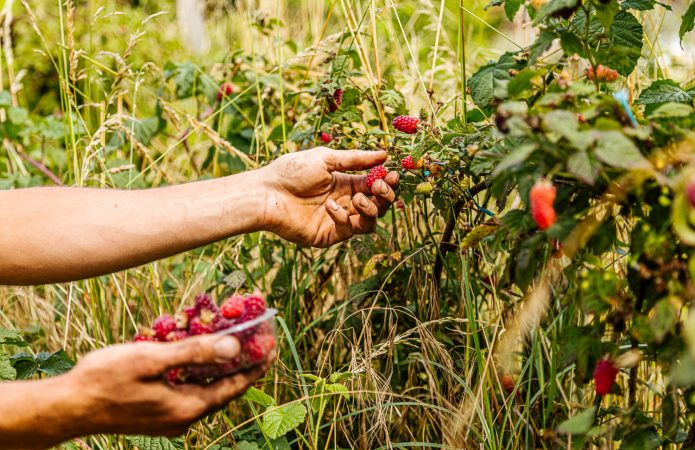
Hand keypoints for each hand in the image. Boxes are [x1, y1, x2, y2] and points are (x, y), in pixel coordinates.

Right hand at [68, 335, 271, 437]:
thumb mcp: (151, 360)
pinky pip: (189, 389)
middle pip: (225, 385)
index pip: (237, 384)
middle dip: (242, 359)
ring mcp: (172, 418)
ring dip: (219, 363)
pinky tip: (194, 352)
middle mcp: (185, 417)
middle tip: (255, 334)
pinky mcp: (159, 414)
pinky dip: (198, 370)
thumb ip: (194, 353)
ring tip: (230, 338)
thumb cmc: (105, 379)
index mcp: (189, 406)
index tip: (272, 342)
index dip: (257, 362)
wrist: (68, 407)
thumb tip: (234, 347)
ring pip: (207, 387)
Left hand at [261, 147, 398, 246]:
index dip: (387, 182)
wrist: (267, 193)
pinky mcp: (328, 235)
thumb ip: (356, 159)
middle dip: (385, 196)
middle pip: (378, 205)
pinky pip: (349, 230)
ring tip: (357, 199)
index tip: (393, 174)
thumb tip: (384, 154)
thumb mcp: (326, 159)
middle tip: (379, 187)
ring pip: (369, 222)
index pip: (375, 185)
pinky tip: (330, 207)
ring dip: (370, 209)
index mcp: (346, 183)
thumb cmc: (291, 172)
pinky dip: (344, 218)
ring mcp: (338, 220)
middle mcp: (345, 202)